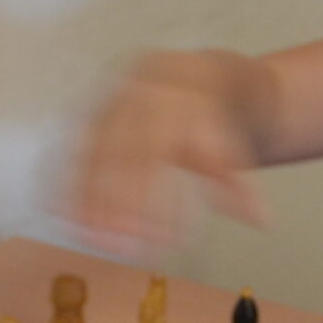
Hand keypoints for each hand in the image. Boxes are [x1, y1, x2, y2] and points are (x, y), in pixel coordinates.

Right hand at [70, 51, 270, 252]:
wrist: (208, 74)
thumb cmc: (223, 114)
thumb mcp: (239, 141)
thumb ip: (239, 179)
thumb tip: (261, 220)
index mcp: (178, 89)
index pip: (160, 146)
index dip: (157, 196)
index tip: (164, 240)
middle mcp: (139, 89)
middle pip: (121, 149)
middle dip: (118, 202)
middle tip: (122, 247)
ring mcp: (113, 97)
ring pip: (92, 149)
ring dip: (86, 197)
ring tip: (88, 239)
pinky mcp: (95, 111)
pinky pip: (75, 147)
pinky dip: (68, 180)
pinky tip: (61, 213)